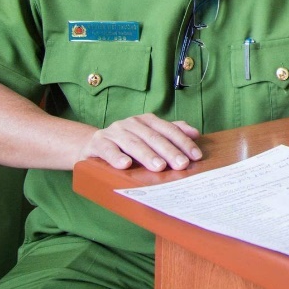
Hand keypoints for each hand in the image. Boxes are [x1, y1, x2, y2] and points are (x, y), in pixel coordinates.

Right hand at [77, 113, 201, 171]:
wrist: (92, 144)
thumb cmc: (127, 143)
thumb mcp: (149, 136)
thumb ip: (171, 133)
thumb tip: (195, 133)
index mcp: (147, 121)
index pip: (169, 130)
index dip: (183, 142)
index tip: (196, 156)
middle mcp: (132, 123)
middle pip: (154, 137)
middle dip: (169, 151)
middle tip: (181, 165)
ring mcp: (114, 132)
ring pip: (133, 143)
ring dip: (147, 155)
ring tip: (159, 167)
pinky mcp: (98, 143)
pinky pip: (108, 150)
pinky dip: (117, 157)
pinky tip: (125, 165)